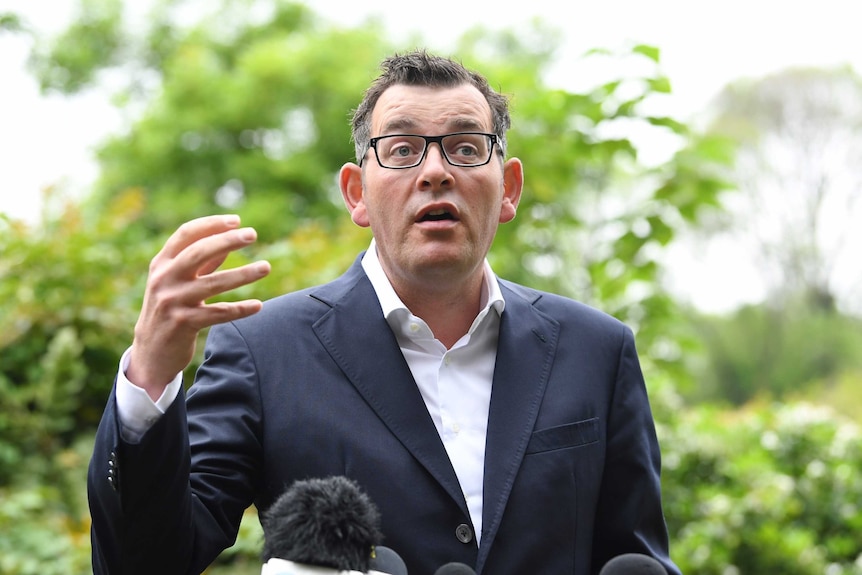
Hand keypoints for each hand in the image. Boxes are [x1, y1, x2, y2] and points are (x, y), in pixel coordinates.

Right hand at [127, 215, 270, 399]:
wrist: (151, 352)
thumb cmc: (171, 308)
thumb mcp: (179, 281)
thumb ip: (202, 262)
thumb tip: (229, 239)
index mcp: (162, 263)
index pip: (186, 234)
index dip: (211, 224)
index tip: (237, 221)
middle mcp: (164, 279)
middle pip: (198, 253)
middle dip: (227, 241)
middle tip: (252, 234)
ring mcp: (172, 301)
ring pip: (213, 283)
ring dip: (243, 274)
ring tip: (266, 267)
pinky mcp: (183, 323)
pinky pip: (218, 313)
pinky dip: (240, 309)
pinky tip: (258, 306)